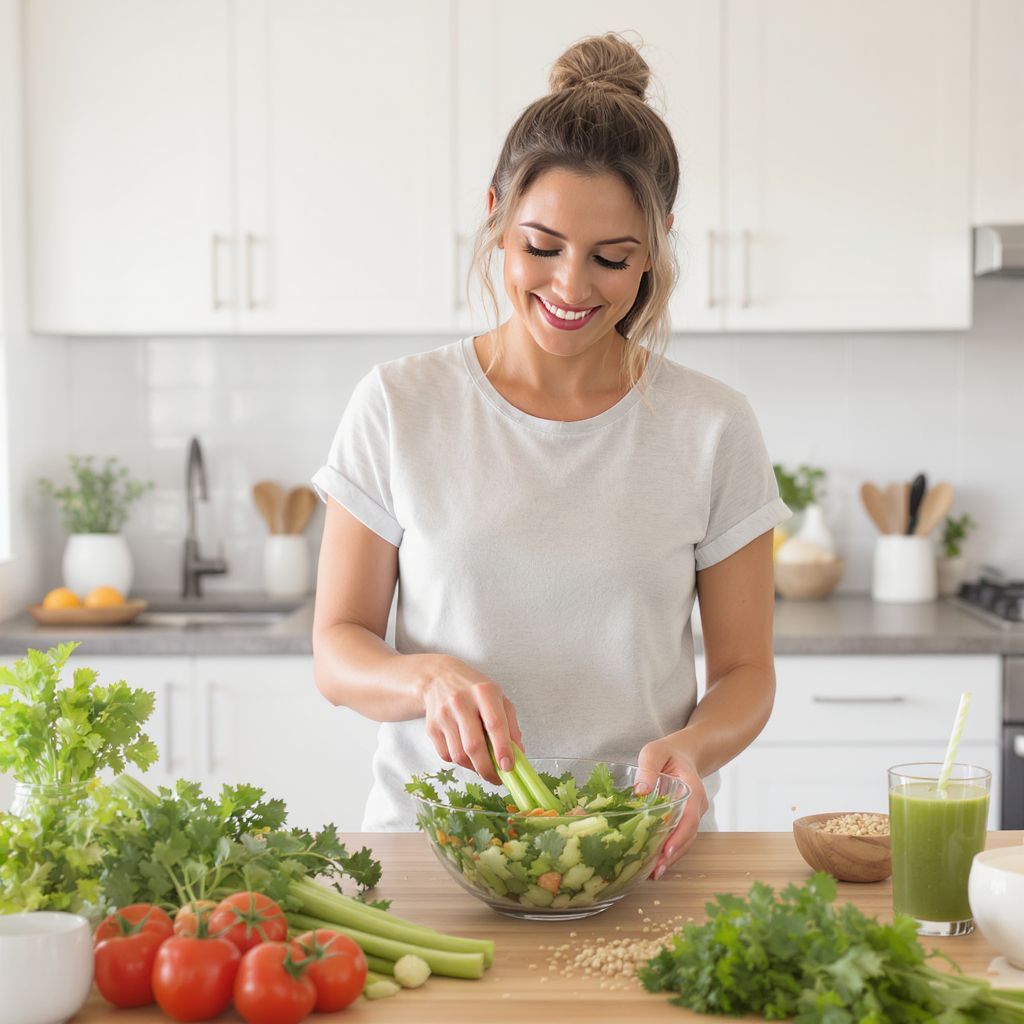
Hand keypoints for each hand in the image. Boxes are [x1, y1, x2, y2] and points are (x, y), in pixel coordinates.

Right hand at [420, 656, 523, 784]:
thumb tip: (518, 756)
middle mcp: (461, 702)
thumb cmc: (475, 691)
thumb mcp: (499, 699)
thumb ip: (511, 726)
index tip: (508, 767)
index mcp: (483, 692)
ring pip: (459, 755)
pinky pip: (446, 755)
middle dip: (487, 768)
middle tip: (497, 778)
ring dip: (474, 768)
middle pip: (474, 745)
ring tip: (483, 765)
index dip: (503, 749)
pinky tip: (467, 755)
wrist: (439, 678)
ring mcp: (443, 715)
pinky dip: (460, 762)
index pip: (495, 724)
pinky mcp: (431, 727)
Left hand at [635, 732, 708, 879]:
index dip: (680, 836)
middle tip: (656, 871)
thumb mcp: (654, 751)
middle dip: (673, 854)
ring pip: (685, 840)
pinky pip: (679, 837)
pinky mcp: (684, 820)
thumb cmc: (668, 753)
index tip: (667, 852)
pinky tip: (654, 862)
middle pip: (688, 835)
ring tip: (653, 873)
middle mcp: (696, 805)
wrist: (683, 753)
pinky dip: (669, 851)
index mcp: (692, 789)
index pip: (690, 817)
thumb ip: (649, 766)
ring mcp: (692, 814)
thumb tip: (641, 790)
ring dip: (671, 857)